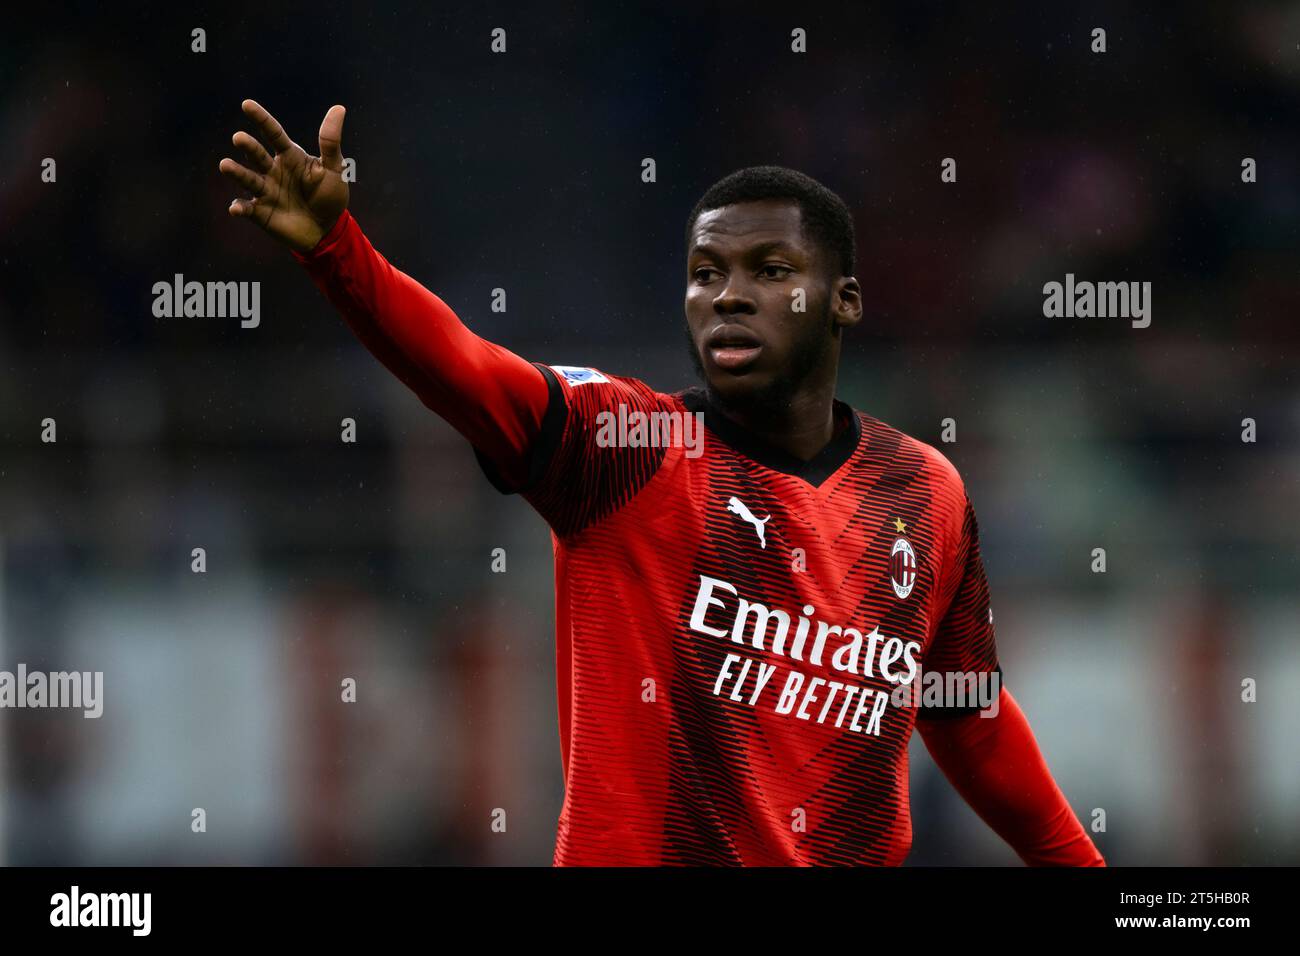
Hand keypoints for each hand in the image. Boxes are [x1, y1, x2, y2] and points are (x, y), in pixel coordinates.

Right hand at [219, 99, 349, 252]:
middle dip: (248, 146)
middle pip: (257, 154)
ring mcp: (266, 191)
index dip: (261, 119)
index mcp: (290, 156)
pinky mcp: (261, 212)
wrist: (328, 229)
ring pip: (248, 178)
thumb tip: (339, 108)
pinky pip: (247, 208)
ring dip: (236, 172)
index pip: (273, 133)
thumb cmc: (331, 195)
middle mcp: (273, 170)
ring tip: (225, 165)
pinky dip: (239, 208)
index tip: (247, 104)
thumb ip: (331, 141)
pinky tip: (235, 208)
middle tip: (239, 138)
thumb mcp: (335, 168)